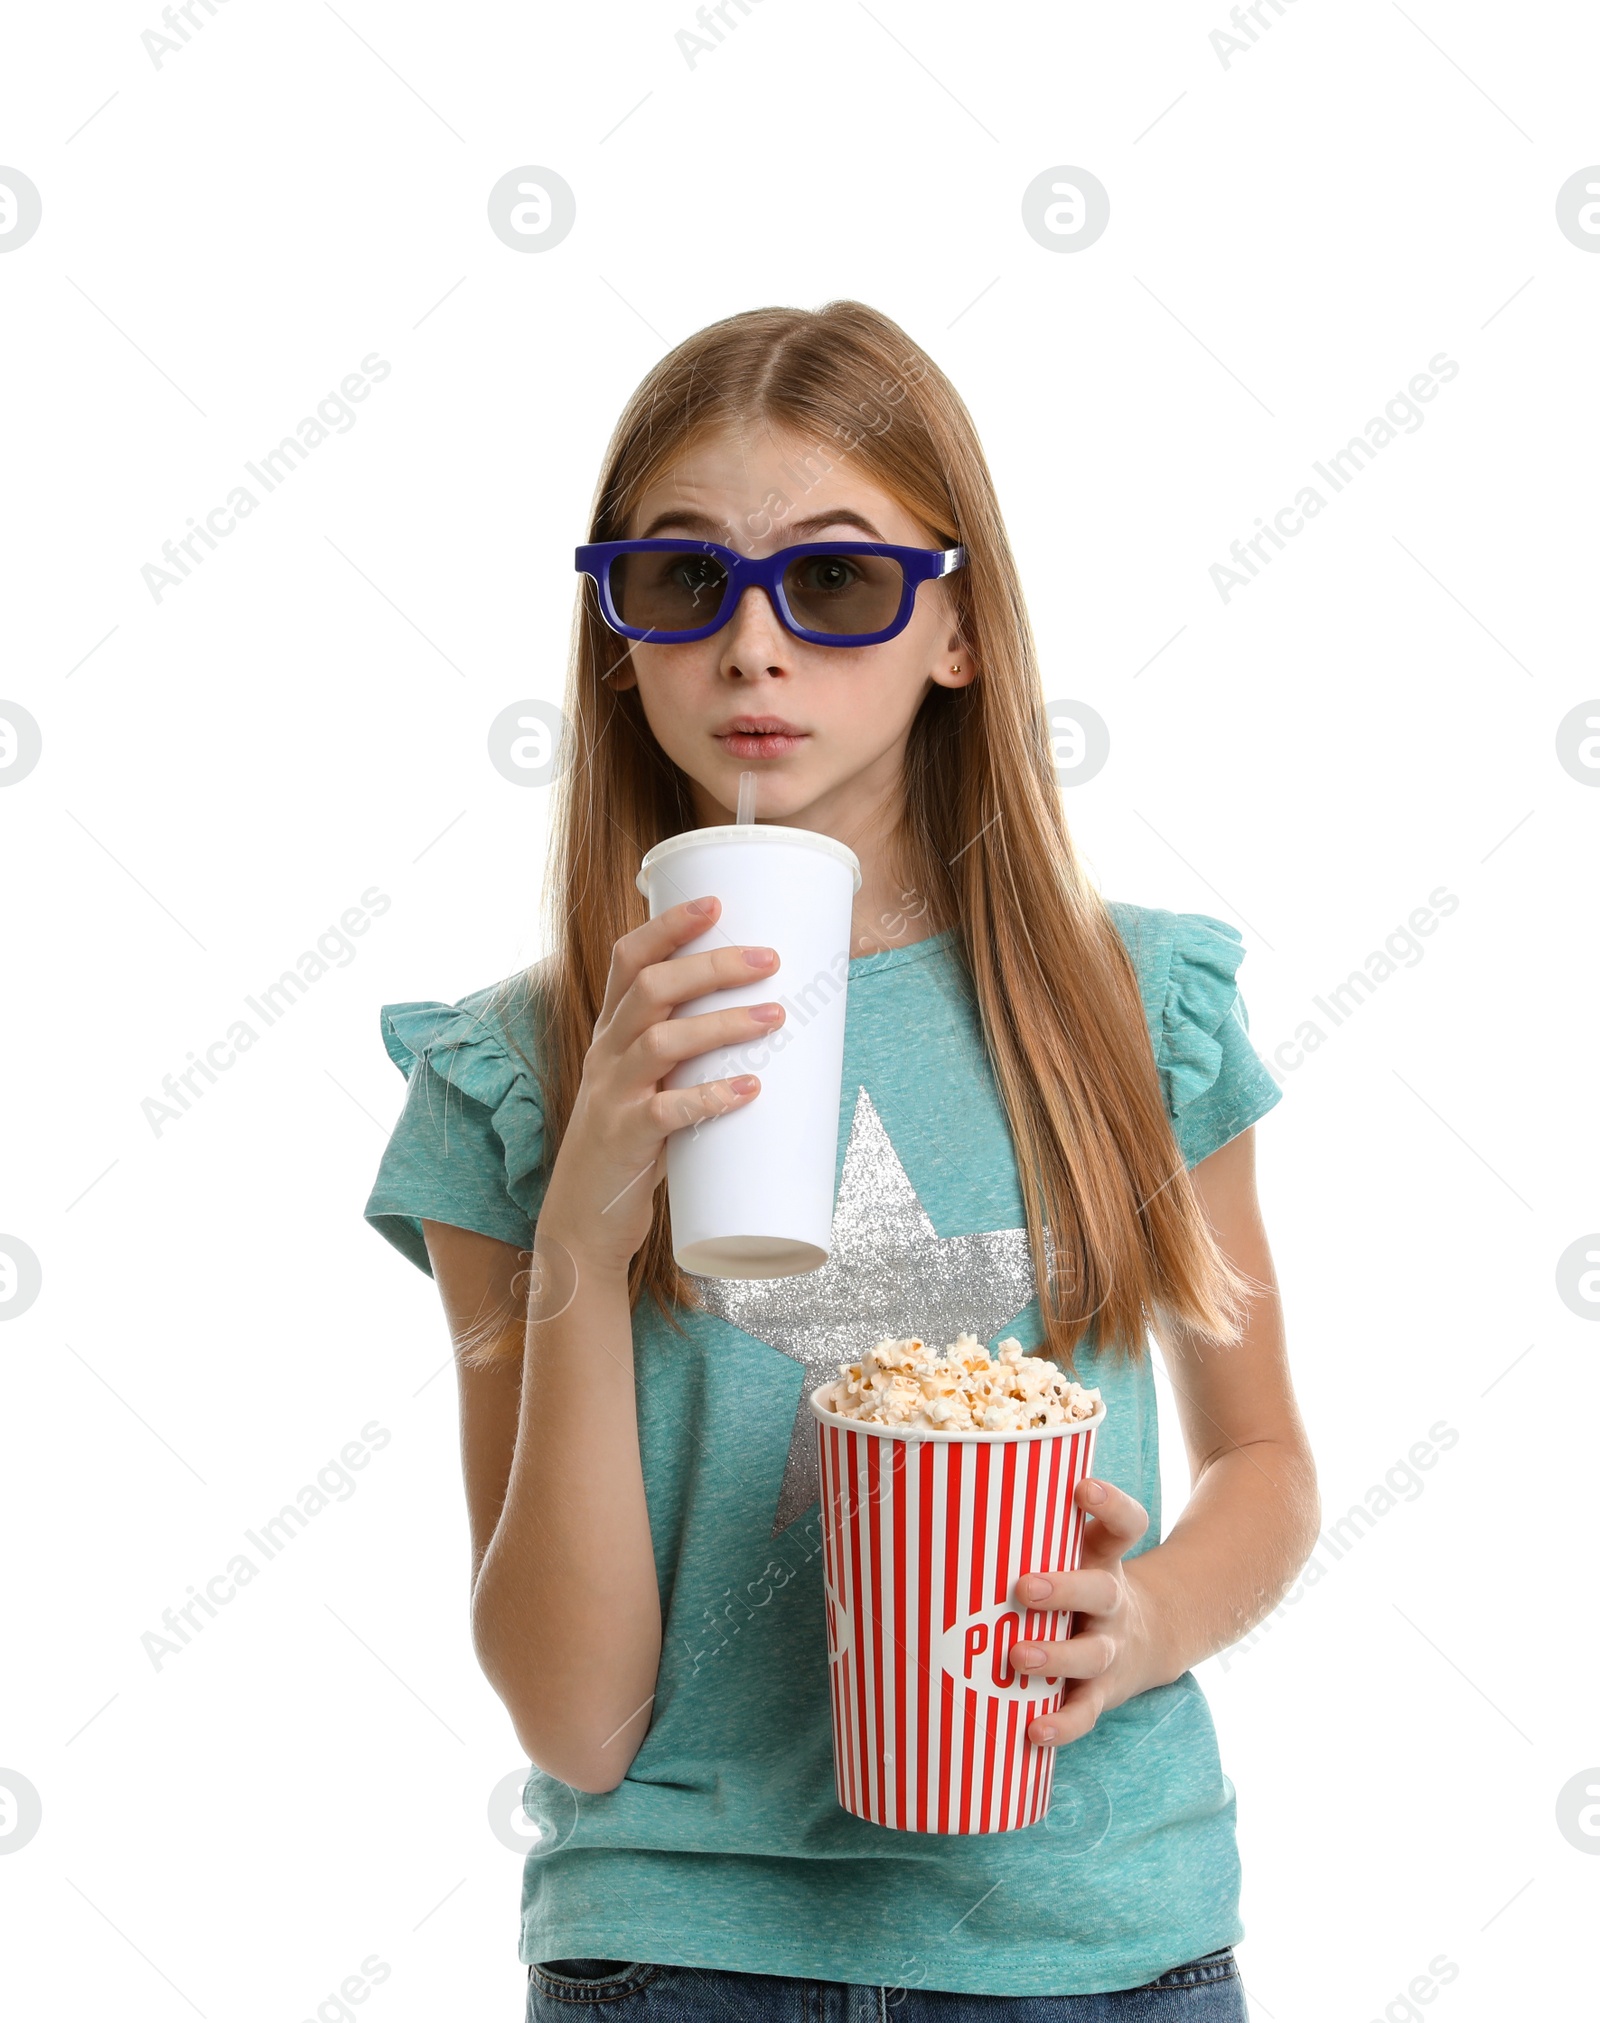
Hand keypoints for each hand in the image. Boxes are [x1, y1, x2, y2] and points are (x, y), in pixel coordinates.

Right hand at [536, 896, 783, 1277]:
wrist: (583, 1219)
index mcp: (611, 1032)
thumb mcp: (647, 1084)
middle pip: (652, 988)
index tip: (716, 902)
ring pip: (661, 1041)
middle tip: (768, 959)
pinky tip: (749, 1089)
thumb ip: (690, 1053)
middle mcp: (606, 1054)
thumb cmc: (630, 1143)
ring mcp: (612, 1096)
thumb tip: (771, 1019)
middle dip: (712, 965)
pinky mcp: (625, 1139)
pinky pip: (668, 1111)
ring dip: (722, 1024)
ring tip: (775, 1016)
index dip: (668, 926)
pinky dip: (711, 1097)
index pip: (627, 959)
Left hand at [1007, 1478, 1163, 1748]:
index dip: (1109, 1504)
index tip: (1082, 1487)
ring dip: (1055, 1657)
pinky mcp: (1102, 1691)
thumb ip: (1031, 1531)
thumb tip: (946, 1498)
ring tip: (1017, 1657)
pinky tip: (1033, 1730)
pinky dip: (1062, 1724)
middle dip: (1065, 1588)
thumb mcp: (1077, 1551)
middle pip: (1101, 1591)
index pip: (1125, 1525)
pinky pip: (1085, 1711)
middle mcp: (1112, 1602)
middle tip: (1025, 1587)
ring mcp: (1109, 1649)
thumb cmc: (1083, 1585)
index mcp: (1104, 1559)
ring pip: (1091, 1654)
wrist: (1148, 1640)